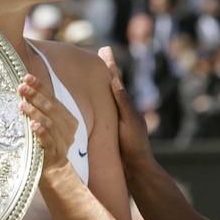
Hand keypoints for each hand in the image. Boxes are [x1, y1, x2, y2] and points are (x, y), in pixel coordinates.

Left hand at [18, 73, 76, 174]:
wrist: (51, 169)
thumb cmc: (45, 142)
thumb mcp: (47, 124)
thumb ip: (42, 110)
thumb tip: (25, 87)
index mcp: (69, 120)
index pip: (54, 100)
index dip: (41, 88)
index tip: (27, 78)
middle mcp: (68, 130)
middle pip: (52, 110)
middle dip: (36, 97)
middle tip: (22, 88)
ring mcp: (62, 143)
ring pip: (50, 124)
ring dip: (35, 112)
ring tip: (22, 105)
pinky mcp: (54, 155)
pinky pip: (48, 141)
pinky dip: (41, 131)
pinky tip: (32, 124)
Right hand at [97, 46, 152, 169]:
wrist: (135, 170)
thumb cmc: (134, 146)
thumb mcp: (129, 122)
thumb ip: (123, 102)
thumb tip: (116, 81)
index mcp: (125, 105)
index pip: (115, 81)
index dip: (109, 65)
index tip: (104, 49)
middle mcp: (120, 111)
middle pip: (109, 87)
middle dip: (102, 72)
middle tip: (98, 55)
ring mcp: (113, 121)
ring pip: (102, 100)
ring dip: (95, 87)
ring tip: (86, 75)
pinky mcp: (107, 132)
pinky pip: (97, 114)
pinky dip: (91, 105)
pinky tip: (83, 105)